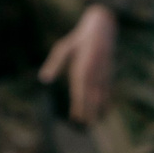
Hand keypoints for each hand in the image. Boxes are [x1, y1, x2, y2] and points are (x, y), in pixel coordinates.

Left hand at [39, 3, 119, 125]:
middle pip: (91, 95)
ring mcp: (104, 72)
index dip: (78, 105)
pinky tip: (105, 110)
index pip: (79, 90)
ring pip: (101, 94)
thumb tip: (44, 79)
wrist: (102, 27)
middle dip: (89, 110)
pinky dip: (107, 100)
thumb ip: (54, 64)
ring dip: (98, 108)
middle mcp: (94, 71)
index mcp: (82, 66)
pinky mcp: (110, 72)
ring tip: (95, 122)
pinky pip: (108, 89)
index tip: (75, 117)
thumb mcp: (63, 48)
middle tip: (86, 125)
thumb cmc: (79, 39)